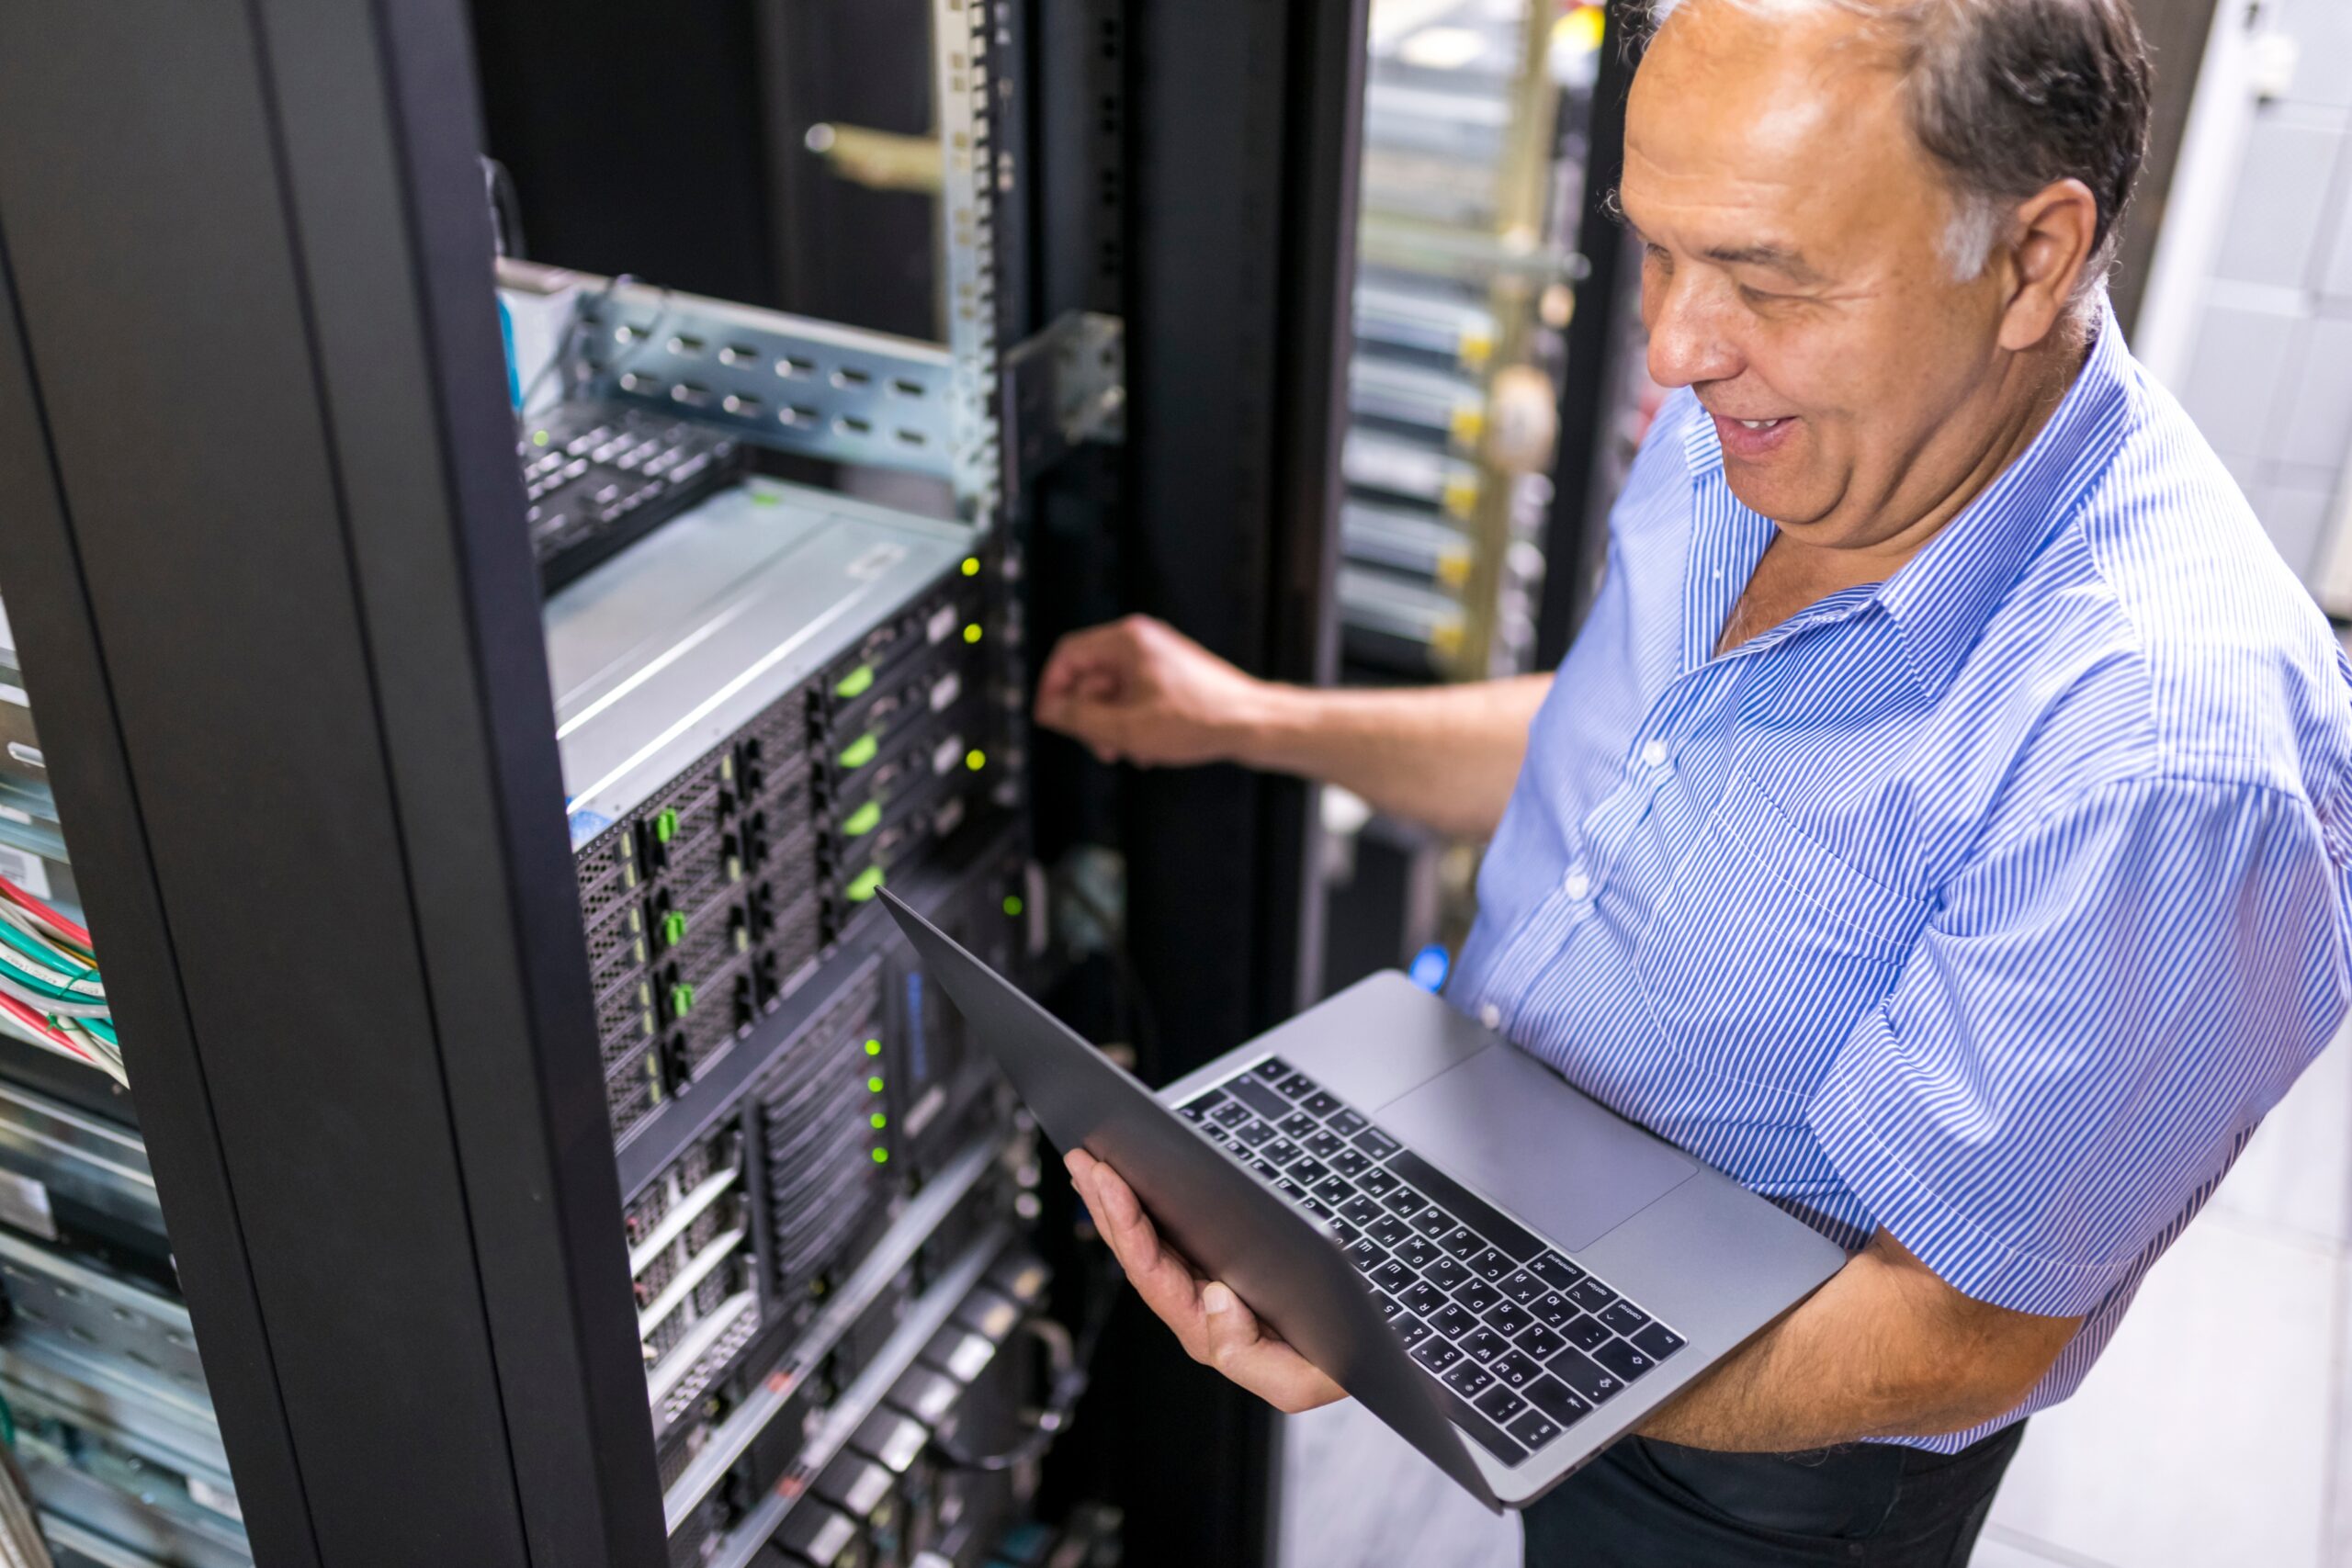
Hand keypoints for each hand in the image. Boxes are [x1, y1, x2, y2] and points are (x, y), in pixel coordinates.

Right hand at [1033, 615, 1273, 767]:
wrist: (1253, 724)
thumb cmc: (1201, 718)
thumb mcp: (1126, 727)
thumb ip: (1080, 717)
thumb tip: (1051, 710)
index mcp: (1127, 641)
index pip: (1068, 654)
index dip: (1052, 688)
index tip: (1050, 717)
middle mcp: (1141, 643)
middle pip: (1090, 676)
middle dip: (1089, 716)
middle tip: (1097, 746)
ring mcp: (1157, 660)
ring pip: (1113, 693)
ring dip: (1113, 726)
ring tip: (1128, 751)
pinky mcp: (1171, 678)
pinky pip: (1135, 699)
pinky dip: (1134, 724)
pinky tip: (1148, 748)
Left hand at [1067, 1149, 1344, 1412]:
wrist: (1371, 1350)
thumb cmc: (1340, 1363)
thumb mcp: (1303, 1382)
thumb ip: (1251, 1359)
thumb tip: (1215, 1298)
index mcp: (1211, 1332)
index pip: (1155, 1279)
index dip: (1128, 1230)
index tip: (1111, 1184)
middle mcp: (1201, 1308)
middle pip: (1140, 1256)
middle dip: (1107, 1205)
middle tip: (1083, 1159)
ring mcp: (1211, 1283)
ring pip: (1151, 1241)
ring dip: (1118, 1201)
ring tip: (1092, 1162)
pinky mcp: (1228, 1259)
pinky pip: (1175, 1233)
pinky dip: (1149, 1204)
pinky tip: (1132, 1180)